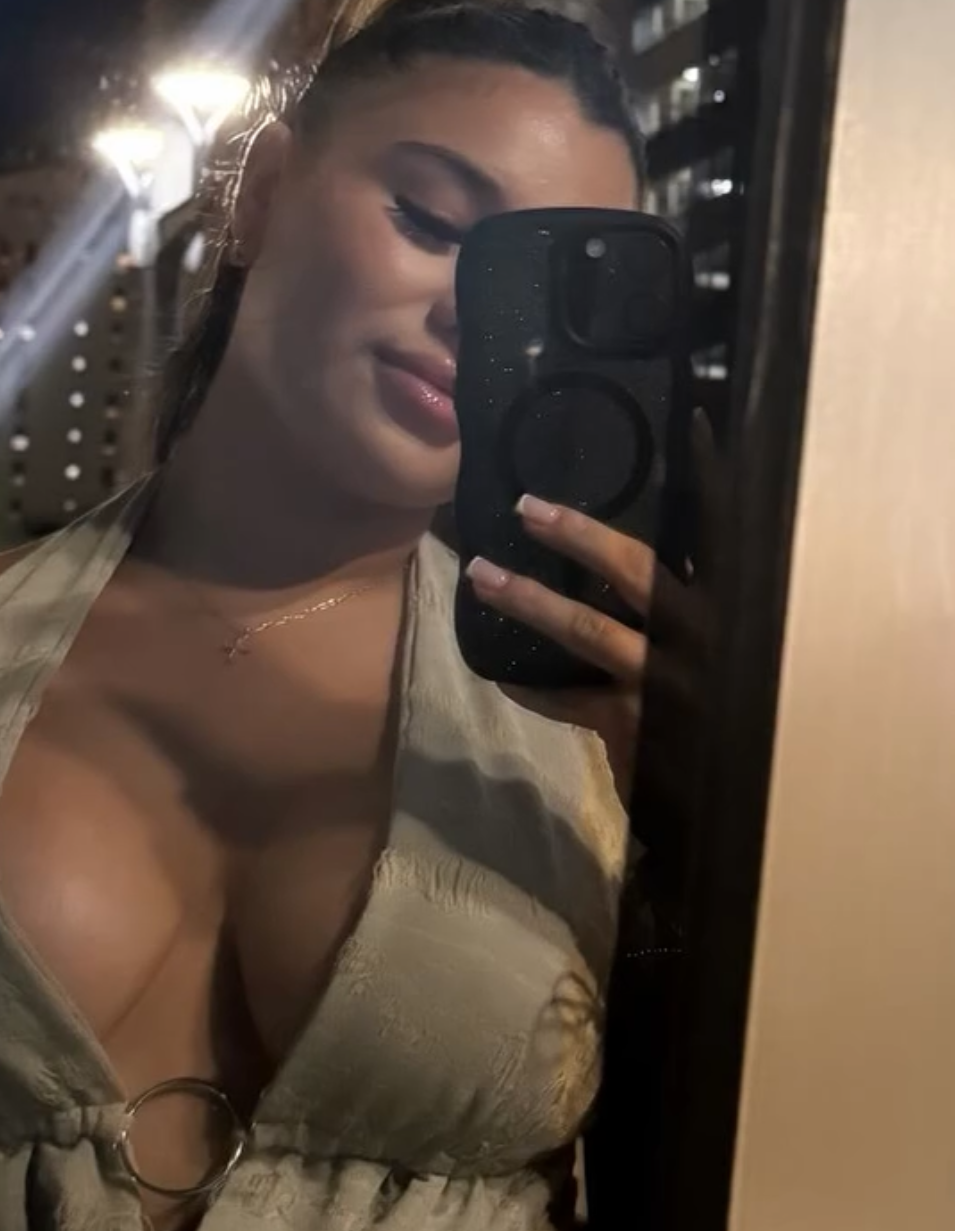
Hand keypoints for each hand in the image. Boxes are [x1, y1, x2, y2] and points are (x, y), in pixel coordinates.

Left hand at [465, 414, 719, 826]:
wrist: (747, 802)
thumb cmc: (739, 722)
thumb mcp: (735, 657)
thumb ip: (704, 615)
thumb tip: (662, 574)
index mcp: (728, 609)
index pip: (714, 533)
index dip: (705, 479)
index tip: (689, 428)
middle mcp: (700, 635)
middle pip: (637, 571)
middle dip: (581, 535)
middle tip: (529, 506)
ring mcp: (666, 680)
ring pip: (589, 629)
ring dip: (531, 600)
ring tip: (482, 576)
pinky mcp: (636, 725)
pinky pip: (570, 699)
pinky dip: (534, 689)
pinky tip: (504, 677)